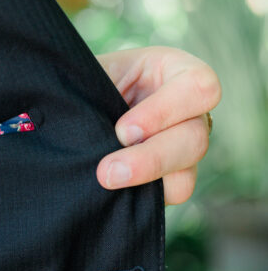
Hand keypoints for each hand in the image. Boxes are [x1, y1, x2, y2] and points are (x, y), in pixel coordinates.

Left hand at [95, 46, 220, 204]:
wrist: (71, 116)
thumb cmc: (85, 86)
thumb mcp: (91, 75)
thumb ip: (97, 87)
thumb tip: (98, 122)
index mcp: (174, 72)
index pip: (200, 86)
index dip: (163, 112)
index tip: (121, 130)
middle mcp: (188, 112)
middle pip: (196, 140)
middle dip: (151, 158)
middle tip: (107, 171)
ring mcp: (182, 149)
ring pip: (186, 177)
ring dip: (146, 181)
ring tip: (107, 181)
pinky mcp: (168, 180)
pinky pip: (170, 195)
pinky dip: (143, 197)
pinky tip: (114, 191)